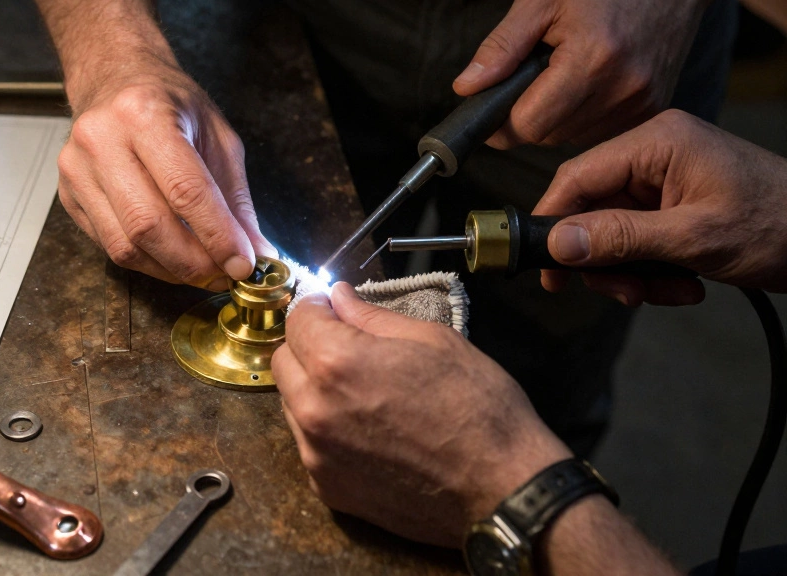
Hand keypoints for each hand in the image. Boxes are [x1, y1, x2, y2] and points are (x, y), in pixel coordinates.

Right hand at [58, 54, 274, 288]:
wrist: (113, 80)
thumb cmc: (167, 103)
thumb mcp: (216, 136)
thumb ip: (236, 198)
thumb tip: (256, 253)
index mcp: (144, 113)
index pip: (184, 190)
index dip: (217, 235)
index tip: (242, 263)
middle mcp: (102, 140)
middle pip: (148, 225)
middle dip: (193, 262)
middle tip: (222, 275)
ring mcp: (77, 169)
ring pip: (124, 246)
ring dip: (170, 270)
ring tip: (200, 270)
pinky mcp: (68, 195)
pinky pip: (108, 245)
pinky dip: (146, 262)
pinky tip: (169, 256)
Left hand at [272, 283, 570, 546]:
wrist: (503, 490)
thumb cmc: (478, 407)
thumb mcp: (432, 341)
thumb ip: (372, 317)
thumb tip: (338, 297)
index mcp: (337, 363)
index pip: (298, 319)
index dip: (318, 308)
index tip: (337, 311)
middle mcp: (313, 409)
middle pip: (283, 361)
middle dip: (309, 347)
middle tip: (351, 350)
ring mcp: (316, 454)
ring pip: (292, 404)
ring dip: (314, 390)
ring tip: (364, 394)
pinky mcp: (326, 488)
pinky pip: (309, 444)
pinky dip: (327, 431)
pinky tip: (368, 432)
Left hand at [453, 0, 718, 147]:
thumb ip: (500, 46)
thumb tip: (466, 88)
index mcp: (592, 59)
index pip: (529, 124)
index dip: (500, 121)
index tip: (488, 104)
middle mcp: (623, 88)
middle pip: (547, 136)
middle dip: (524, 116)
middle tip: (524, 80)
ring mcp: (643, 102)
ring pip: (570, 138)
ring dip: (553, 118)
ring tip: (560, 74)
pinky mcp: (654, 108)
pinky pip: (597, 132)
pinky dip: (579, 117)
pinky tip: (584, 84)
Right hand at [535, 109, 786, 305]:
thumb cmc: (779, 226)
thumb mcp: (693, 238)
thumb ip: (621, 239)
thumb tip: (558, 243)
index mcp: (657, 143)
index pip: (578, 176)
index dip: (554, 221)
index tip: (543, 264)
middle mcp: (656, 154)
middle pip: (594, 210)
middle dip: (606, 259)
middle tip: (622, 293)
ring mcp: (668, 180)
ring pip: (615, 233)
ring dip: (633, 272)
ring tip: (667, 293)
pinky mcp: (677, 205)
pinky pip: (641, 241)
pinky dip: (655, 271)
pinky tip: (685, 286)